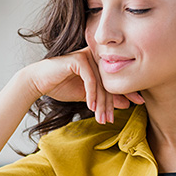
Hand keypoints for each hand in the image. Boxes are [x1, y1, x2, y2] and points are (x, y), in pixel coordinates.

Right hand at [23, 47, 143, 123]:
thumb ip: (105, 97)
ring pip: (101, 82)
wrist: (38, 82)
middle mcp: (96, 56)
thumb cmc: (61, 86)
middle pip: (110, 81)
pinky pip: (90, 79)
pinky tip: (91, 107)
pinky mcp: (78, 59)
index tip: (137, 103)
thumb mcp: (88, 96)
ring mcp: (87, 55)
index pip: (117, 77)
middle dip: (111, 103)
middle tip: (112, 119)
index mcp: (100, 62)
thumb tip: (126, 104)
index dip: (127, 91)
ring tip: (102, 118)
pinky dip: (91, 95)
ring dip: (101, 103)